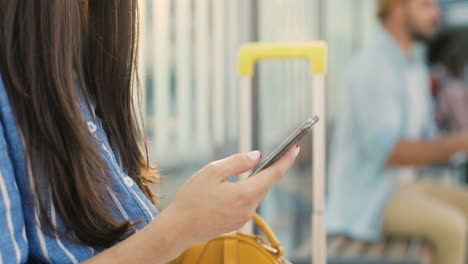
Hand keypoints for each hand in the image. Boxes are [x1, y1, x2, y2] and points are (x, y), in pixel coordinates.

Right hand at [160, 146, 299, 246]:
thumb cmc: (191, 199)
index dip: (286, 160)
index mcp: (245, 194)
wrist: (178, 229)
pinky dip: (245, 192)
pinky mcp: (237, 223)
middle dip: (269, 169)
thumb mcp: (212, 172)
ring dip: (254, 181)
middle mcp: (249, 208)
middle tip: (273, 154)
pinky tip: (234, 187)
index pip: (274, 174)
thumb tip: (257, 156)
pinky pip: (246, 203)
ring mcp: (243, 218)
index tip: (295, 148)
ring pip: (255, 194)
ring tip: (250, 168)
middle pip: (265, 184)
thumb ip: (237, 162)